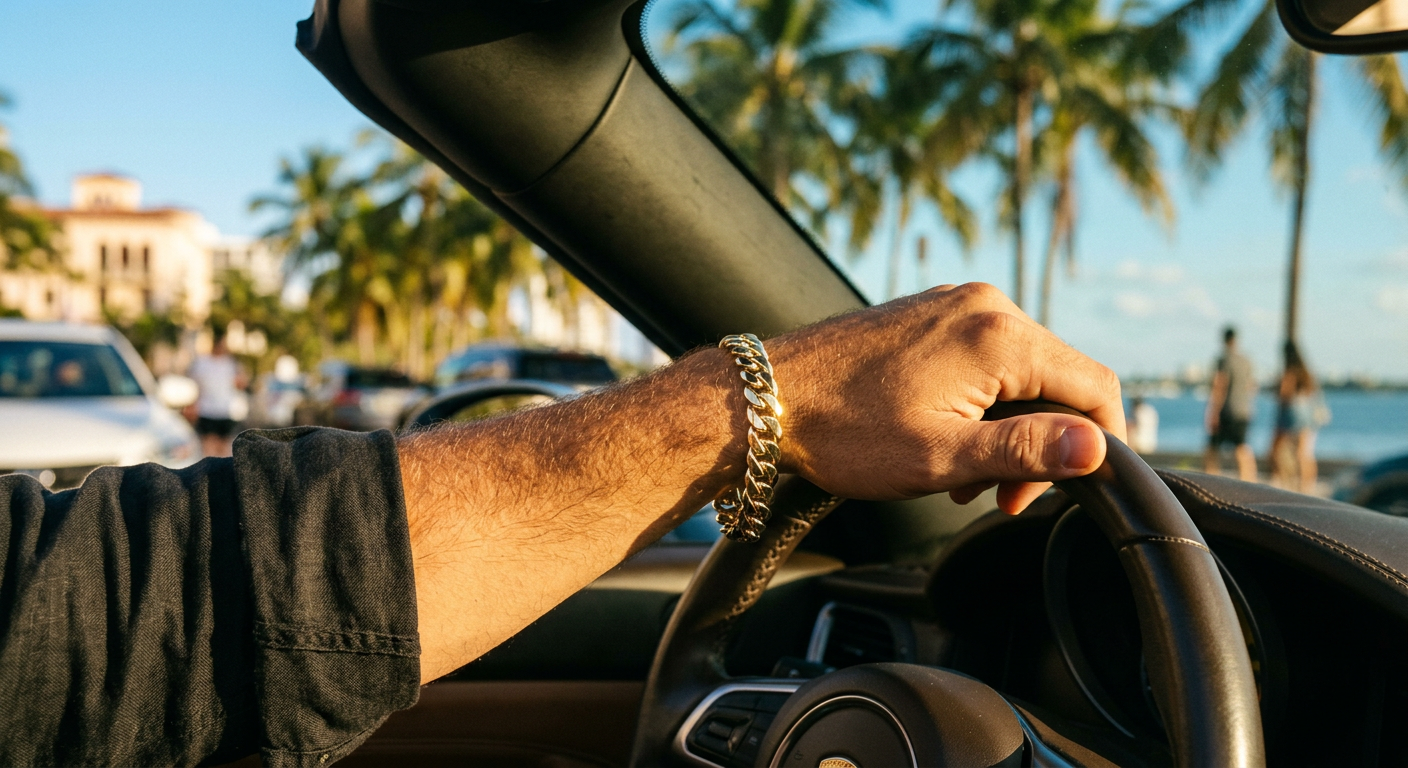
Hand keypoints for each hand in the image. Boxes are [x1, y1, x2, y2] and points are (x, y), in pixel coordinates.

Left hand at [768, 283, 1125, 513]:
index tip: (1072, 488)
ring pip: (1018, 373)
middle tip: (997, 497)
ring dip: (1005, 431)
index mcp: (999, 336)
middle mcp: (985, 306)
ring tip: (959, 476)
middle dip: (1039, 444)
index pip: (1095, 386)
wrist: (764, 398)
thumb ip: (1026, 451)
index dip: (1099, 444)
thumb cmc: (844, 431)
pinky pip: (982, 359)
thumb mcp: (942, 455)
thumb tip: (1098, 449)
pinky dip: (978, 405)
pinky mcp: (929, 314)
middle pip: (1057, 380)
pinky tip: (942, 441)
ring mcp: (953, 304)